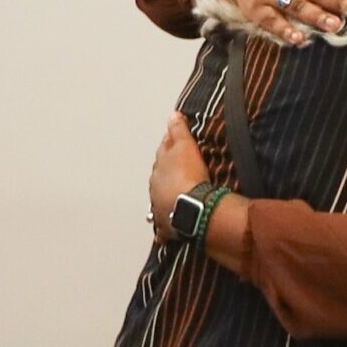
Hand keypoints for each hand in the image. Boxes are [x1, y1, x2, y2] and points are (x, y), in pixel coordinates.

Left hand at [149, 113, 209, 241]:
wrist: (191, 208)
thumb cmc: (189, 176)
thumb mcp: (185, 147)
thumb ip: (178, 130)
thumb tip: (172, 115)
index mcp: (159, 168)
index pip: (163, 153)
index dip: (170, 147)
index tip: (175, 145)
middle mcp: (155, 188)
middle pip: (160, 177)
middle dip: (166, 174)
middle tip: (177, 172)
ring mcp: (159, 207)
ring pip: (160, 200)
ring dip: (164, 197)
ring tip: (173, 197)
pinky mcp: (166, 227)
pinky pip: (164, 227)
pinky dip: (165, 227)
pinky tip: (165, 231)